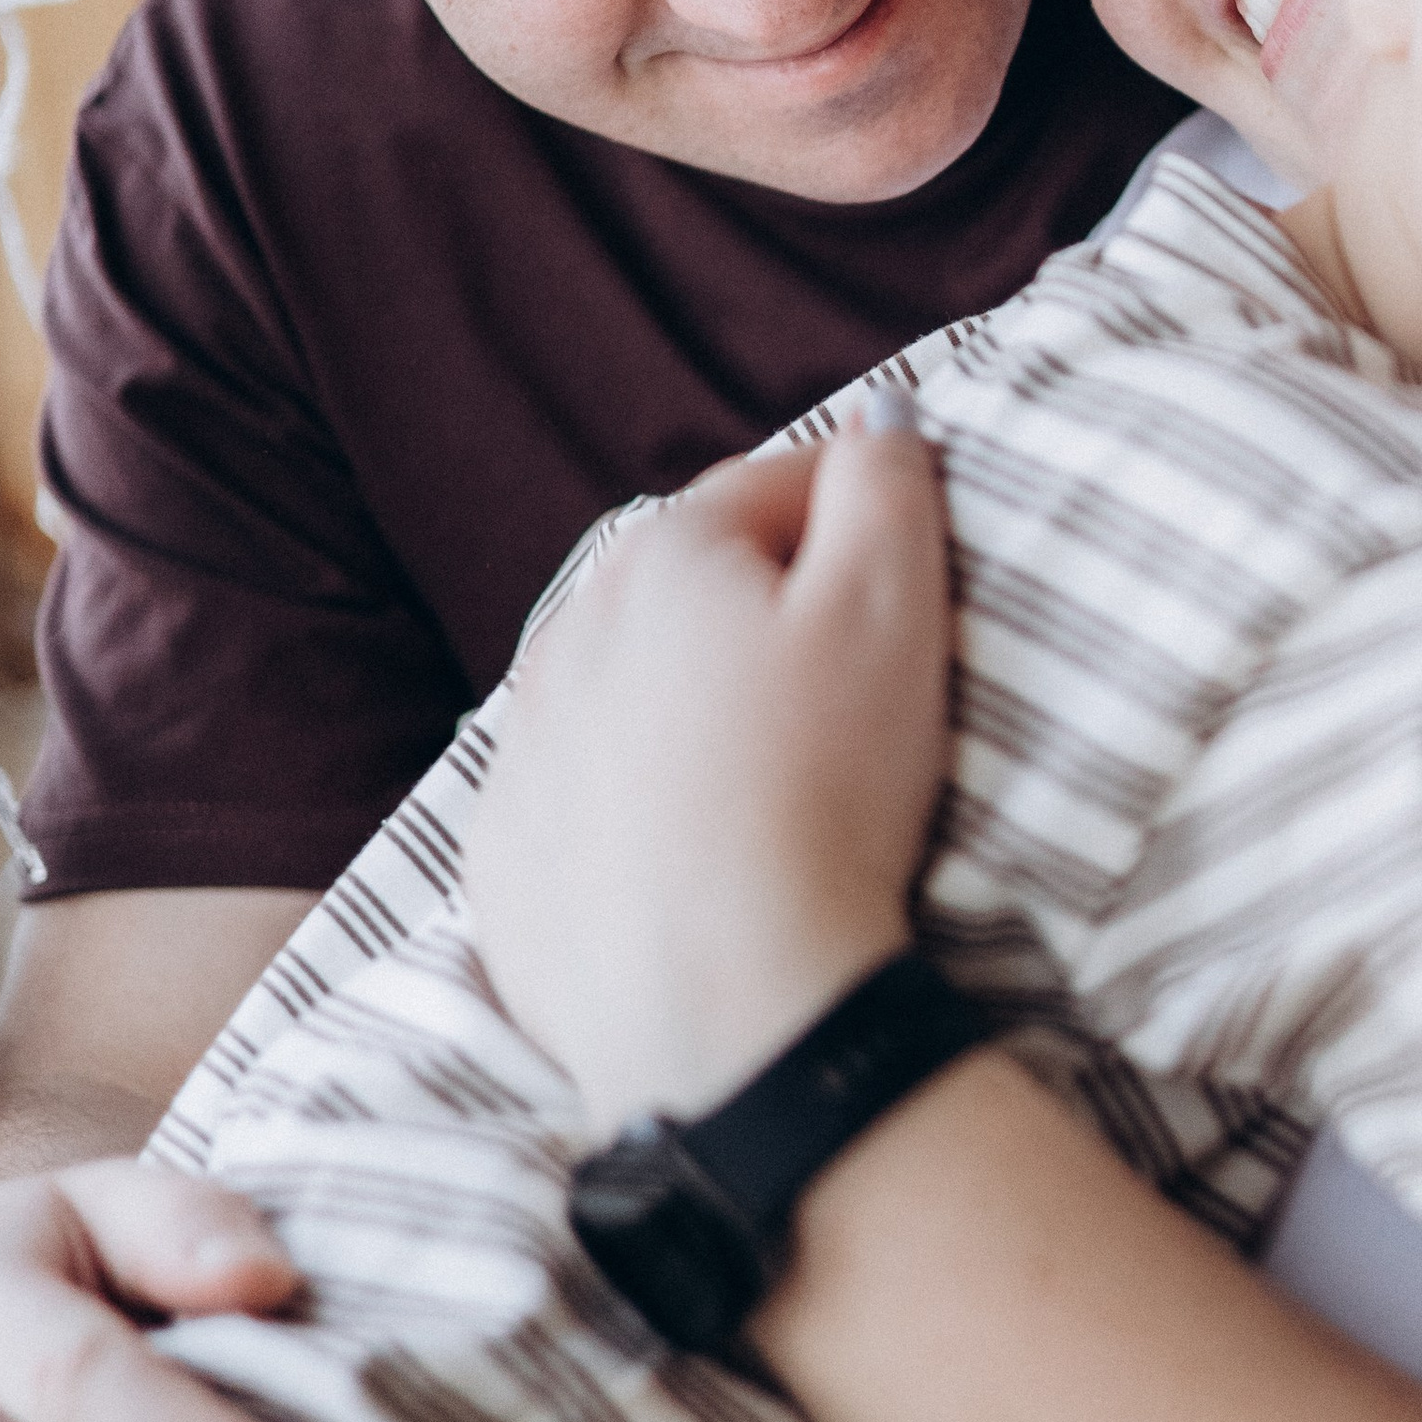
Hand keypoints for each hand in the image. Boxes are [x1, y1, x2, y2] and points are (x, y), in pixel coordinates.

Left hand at [463, 423, 952, 1137]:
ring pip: (631, 692)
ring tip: (780, 783)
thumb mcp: (893, 608)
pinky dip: (640, 811)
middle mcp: (565, 633)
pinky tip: (706, 859)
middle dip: (767, 614)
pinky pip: (587, 803)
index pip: (781, 488)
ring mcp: (522, 751)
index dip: (862, 523)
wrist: (726, 1007)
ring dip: (696, 709)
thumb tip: (883, 413)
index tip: (912, 586)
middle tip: (853, 695)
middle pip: (694, 588)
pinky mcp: (509, 859)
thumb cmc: (823, 791)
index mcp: (663, 553)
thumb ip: (887, 484)